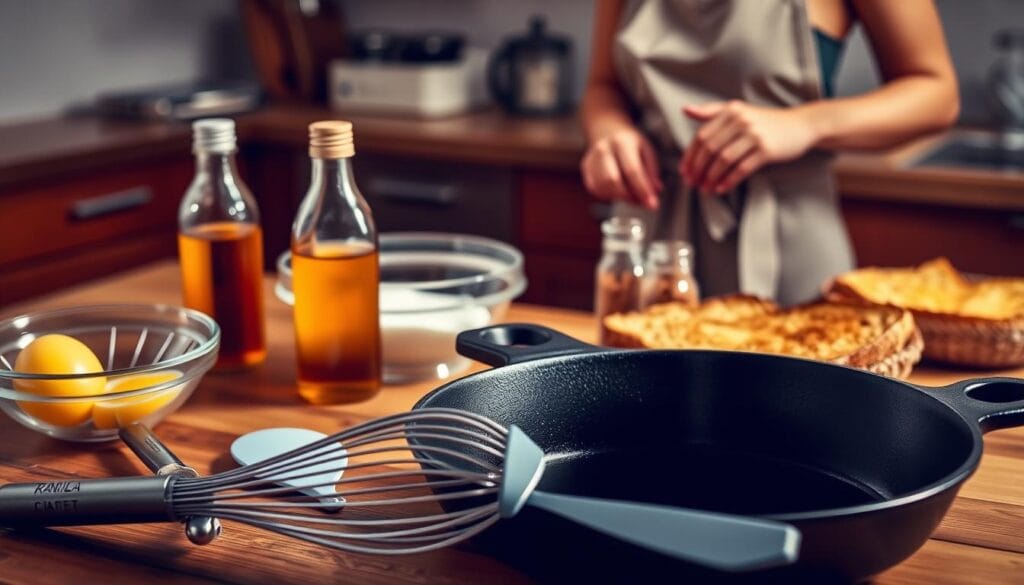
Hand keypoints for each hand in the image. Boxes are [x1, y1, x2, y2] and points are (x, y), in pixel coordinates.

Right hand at [580, 127, 662, 209]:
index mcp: (622, 142)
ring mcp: (592, 158)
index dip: (643, 190)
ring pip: (602, 187)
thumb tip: (654, 194)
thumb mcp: (646, 152)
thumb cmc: (630, 143)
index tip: (652, 204)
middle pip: (613, 180)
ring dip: (619, 197)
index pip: (632, 170)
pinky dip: (607, 195)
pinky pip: (595, 189)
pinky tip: (616, 191)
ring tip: (630, 195)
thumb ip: (651, 173)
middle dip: (629, 197)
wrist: (607, 130)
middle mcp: (604, 149)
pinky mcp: (586, 167)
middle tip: (641, 202)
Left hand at [680, 101, 818, 194]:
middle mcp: (741, 120)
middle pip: (710, 149)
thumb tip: (685, 110)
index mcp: (731, 111)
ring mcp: (755, 135)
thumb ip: (712, 111)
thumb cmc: (766, 122)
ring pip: (724, 160)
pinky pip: (742, 168)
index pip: (702, 135)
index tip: (684, 171)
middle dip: (698, 169)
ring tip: (705, 189)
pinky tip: (721, 189)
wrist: (801, 125)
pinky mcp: (767, 150)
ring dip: (711, 177)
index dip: (690, 155)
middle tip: (692, 184)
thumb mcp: (740, 111)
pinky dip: (729, 180)